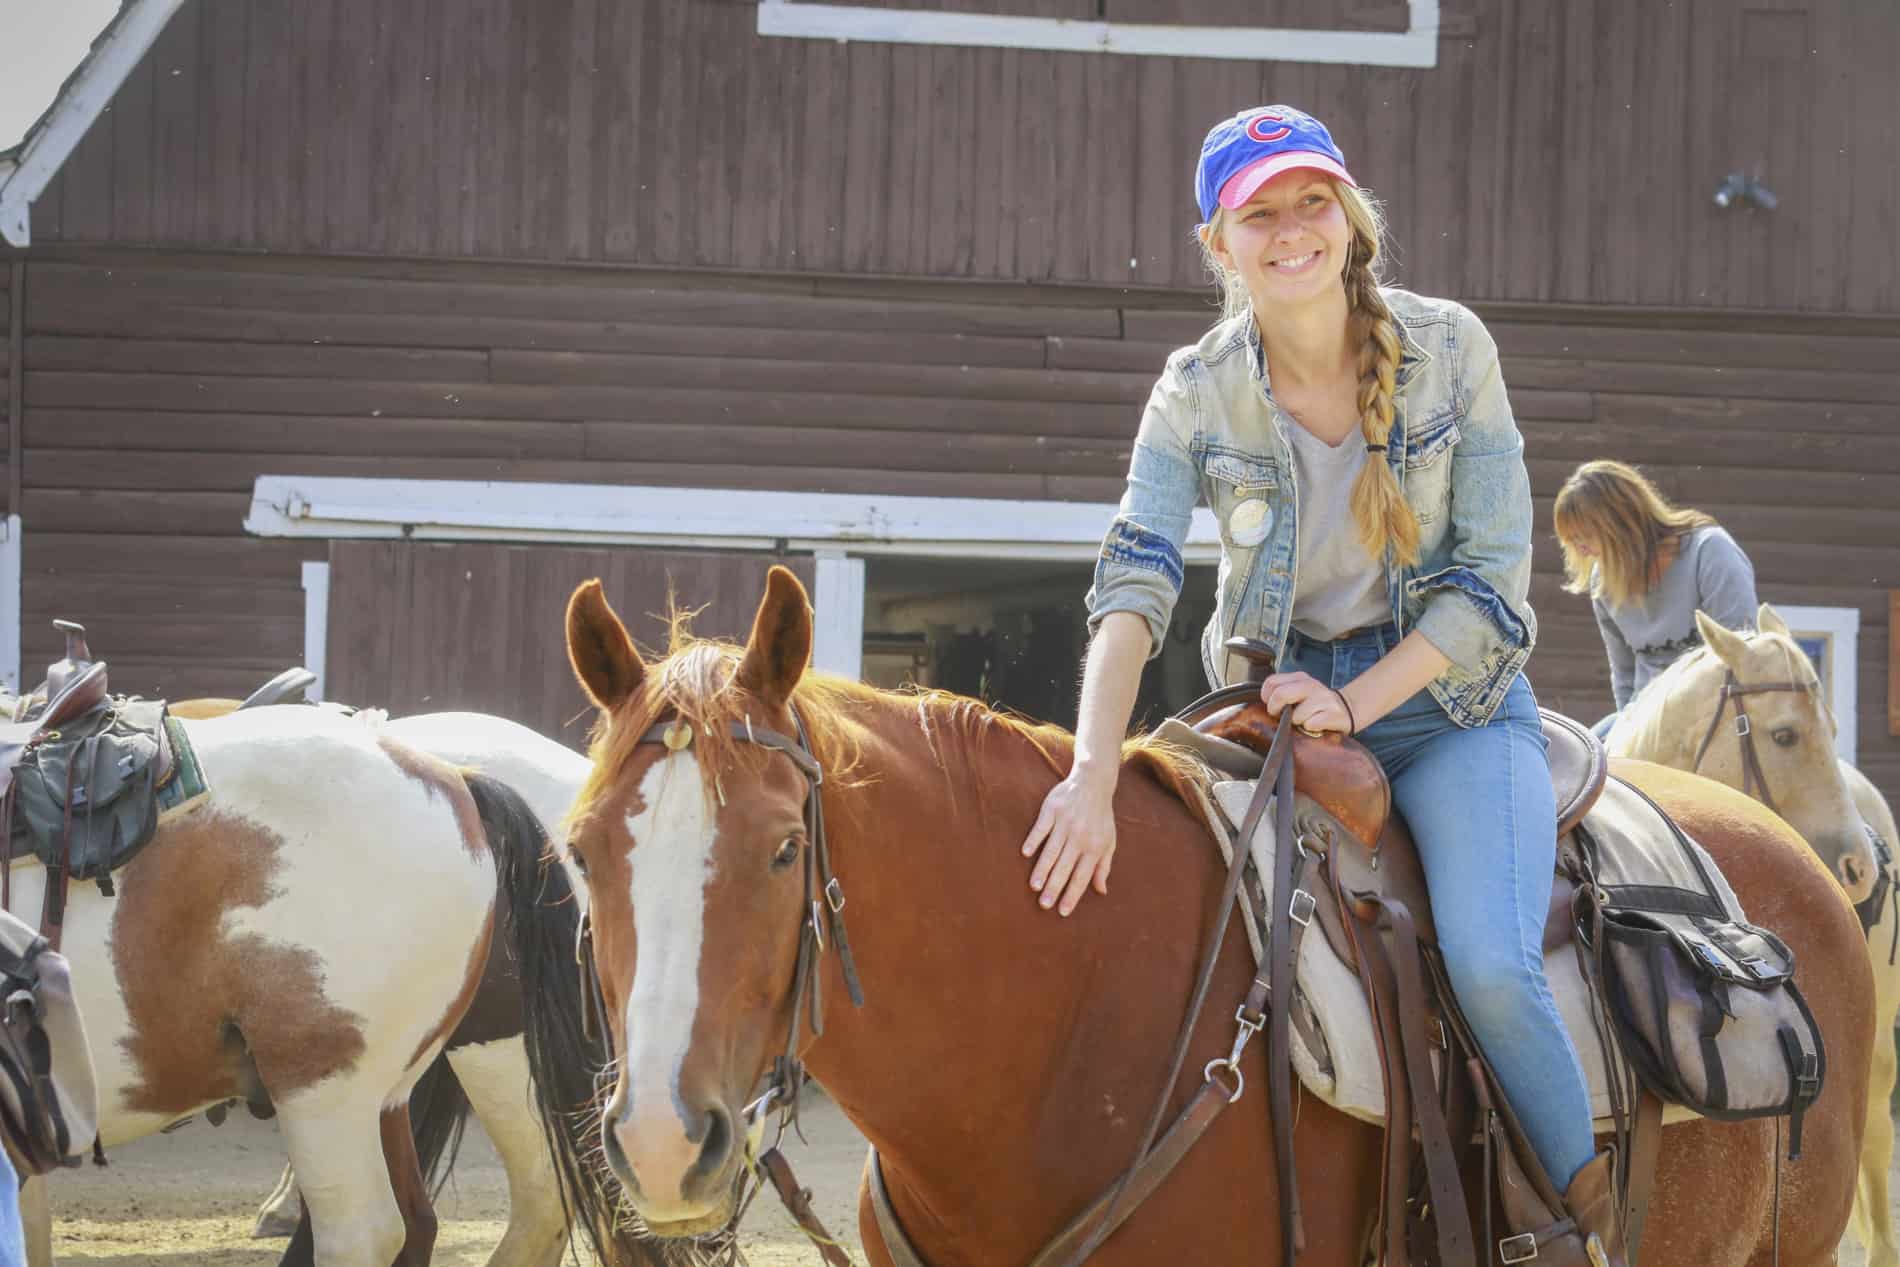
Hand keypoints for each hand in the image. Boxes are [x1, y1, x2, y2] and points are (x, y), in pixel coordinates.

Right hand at [1020, 769, 1117, 915]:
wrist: (1093, 783)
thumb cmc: (1101, 817)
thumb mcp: (1109, 841)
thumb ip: (1104, 867)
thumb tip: (1101, 891)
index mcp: (1095, 847)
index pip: (1082, 876)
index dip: (1072, 895)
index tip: (1062, 911)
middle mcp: (1080, 836)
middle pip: (1065, 866)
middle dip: (1054, 887)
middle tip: (1044, 905)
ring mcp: (1065, 822)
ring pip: (1052, 850)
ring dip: (1042, 869)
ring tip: (1034, 886)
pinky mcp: (1052, 809)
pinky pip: (1041, 827)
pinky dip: (1034, 839)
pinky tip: (1026, 853)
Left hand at [1260, 671, 1351, 735]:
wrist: (1349, 709)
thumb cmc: (1317, 704)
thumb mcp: (1300, 692)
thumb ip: (1282, 692)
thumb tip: (1265, 703)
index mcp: (1300, 678)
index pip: (1272, 682)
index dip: (1267, 697)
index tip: (1272, 706)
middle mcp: (1312, 685)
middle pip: (1280, 694)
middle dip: (1275, 709)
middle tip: (1280, 716)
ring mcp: (1324, 699)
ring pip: (1296, 716)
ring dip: (1297, 723)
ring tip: (1306, 720)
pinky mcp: (1334, 714)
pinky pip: (1310, 725)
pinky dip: (1310, 729)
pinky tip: (1317, 725)